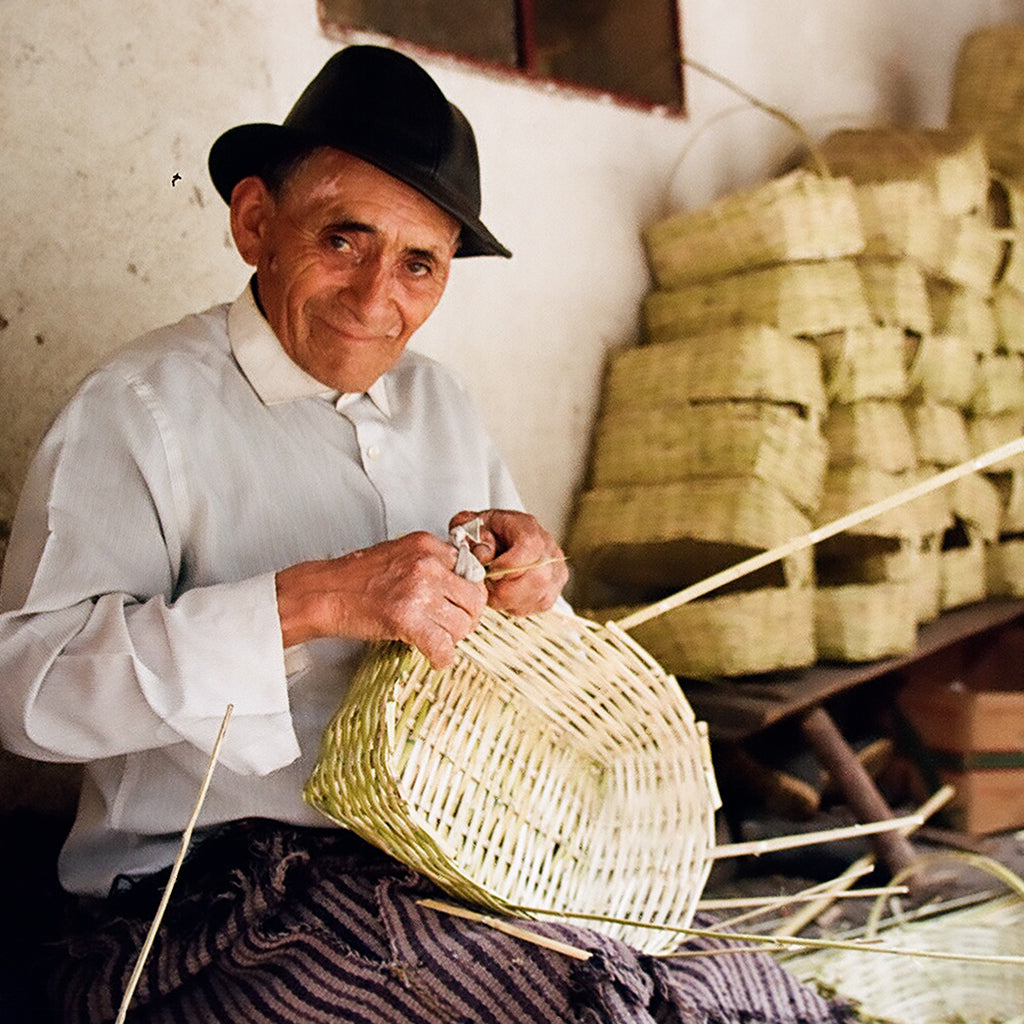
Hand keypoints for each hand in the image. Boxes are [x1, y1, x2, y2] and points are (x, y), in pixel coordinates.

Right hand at [275, 532, 487, 668]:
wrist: (324, 592)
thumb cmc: (357, 577)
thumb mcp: (401, 554)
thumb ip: (432, 564)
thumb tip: (462, 585)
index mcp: (428, 545)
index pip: (472, 572)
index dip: (468, 594)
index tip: (460, 605)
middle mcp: (427, 564)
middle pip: (474, 600)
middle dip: (467, 619)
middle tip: (452, 627)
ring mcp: (418, 591)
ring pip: (462, 625)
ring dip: (452, 639)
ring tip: (436, 639)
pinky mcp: (406, 618)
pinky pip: (442, 646)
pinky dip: (441, 658)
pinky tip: (435, 657)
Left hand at [448, 509, 567, 616]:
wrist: (497, 537)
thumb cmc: (484, 533)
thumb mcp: (468, 526)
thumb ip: (469, 535)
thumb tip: (483, 554)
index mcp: (526, 526)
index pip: (530, 546)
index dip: (509, 565)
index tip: (490, 572)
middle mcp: (547, 546)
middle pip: (539, 577)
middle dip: (506, 590)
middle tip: (488, 586)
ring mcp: (555, 568)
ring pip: (540, 595)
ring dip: (510, 600)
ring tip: (494, 590)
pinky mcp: (554, 587)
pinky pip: (540, 605)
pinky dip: (518, 606)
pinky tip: (506, 596)